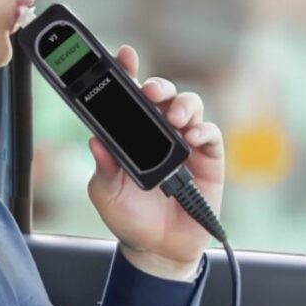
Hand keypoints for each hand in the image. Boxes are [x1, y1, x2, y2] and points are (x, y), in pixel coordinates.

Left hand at [86, 44, 225, 280]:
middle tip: (149, 91)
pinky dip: (202, 130)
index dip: (126, 72)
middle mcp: (158, 130)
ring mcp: (185, 141)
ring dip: (181, 104)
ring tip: (173, 118)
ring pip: (188, 105)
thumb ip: (103, 168)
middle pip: (162, 94)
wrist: (157, 249)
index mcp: (130, 132)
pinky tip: (191, 139)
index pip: (127, 96)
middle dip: (157, 85)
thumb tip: (96, 142)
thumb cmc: (129, 216)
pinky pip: (209, 133)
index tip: (123, 56)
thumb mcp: (106, 193)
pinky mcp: (208, 158)